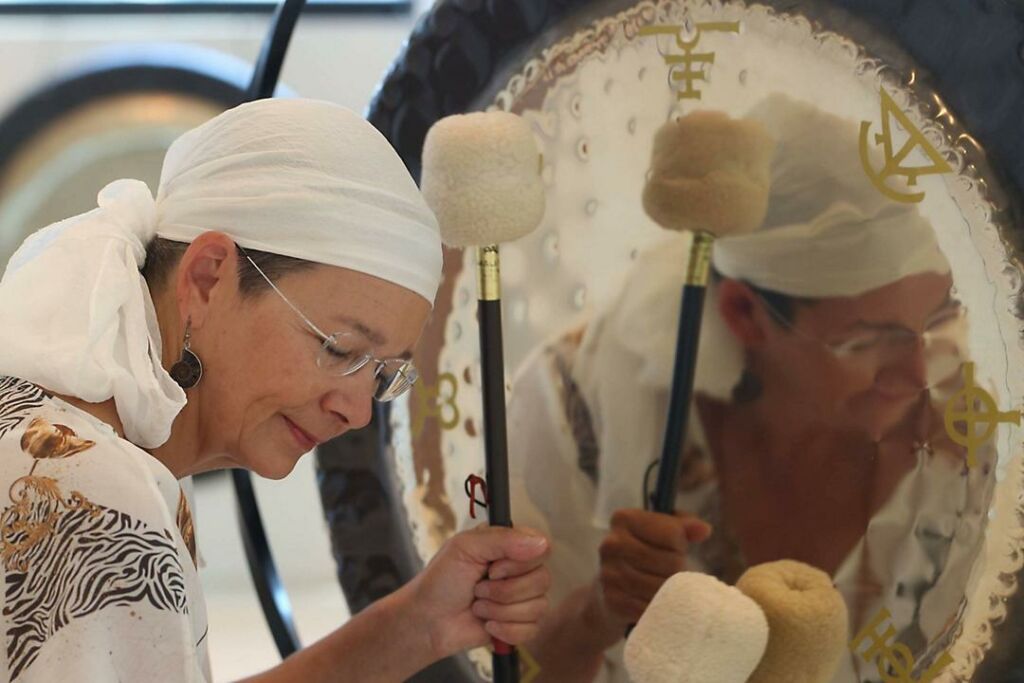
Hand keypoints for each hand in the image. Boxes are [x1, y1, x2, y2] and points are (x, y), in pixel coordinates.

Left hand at [404, 524, 550, 659]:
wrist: (428, 621)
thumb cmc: (441, 581)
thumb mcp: (465, 547)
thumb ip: (503, 539)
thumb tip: (541, 543)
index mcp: (510, 546)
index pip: (542, 548)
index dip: (521, 562)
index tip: (493, 568)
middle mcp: (520, 570)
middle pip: (543, 579)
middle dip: (505, 590)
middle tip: (478, 589)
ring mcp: (522, 598)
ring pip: (537, 606)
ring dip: (500, 610)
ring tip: (478, 606)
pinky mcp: (520, 625)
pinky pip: (532, 629)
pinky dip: (506, 629)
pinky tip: (487, 624)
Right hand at [593, 508, 710, 627]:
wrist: (605, 591)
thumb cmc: (642, 554)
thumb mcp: (660, 532)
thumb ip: (683, 526)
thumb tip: (704, 529)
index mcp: (623, 519)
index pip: (673, 533)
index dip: (680, 544)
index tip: (673, 548)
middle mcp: (611, 544)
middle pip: (671, 562)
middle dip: (678, 569)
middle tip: (670, 572)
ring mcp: (609, 573)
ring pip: (662, 587)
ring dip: (670, 591)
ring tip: (666, 587)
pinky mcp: (612, 600)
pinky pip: (650, 607)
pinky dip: (658, 608)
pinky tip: (655, 602)